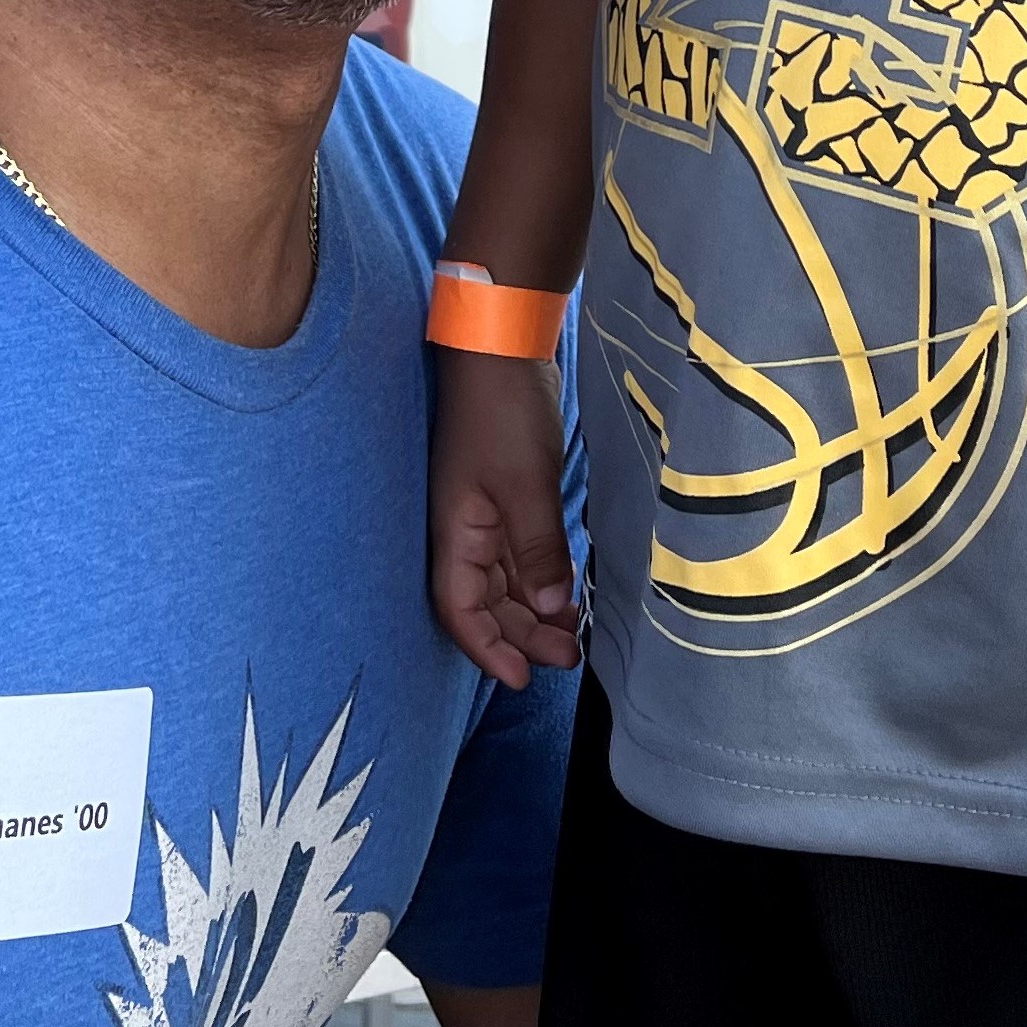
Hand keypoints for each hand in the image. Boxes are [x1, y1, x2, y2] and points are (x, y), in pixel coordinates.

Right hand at [430, 349, 578, 689]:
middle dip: (522, 635)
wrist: (500, 347)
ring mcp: (481, 511)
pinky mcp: (503, 494)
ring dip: (533, 610)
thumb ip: (537, 550)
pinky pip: (515, 553)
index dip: (489, 649)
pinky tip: (564, 589)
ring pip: (502, 581)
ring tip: (572, 633)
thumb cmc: (504, 414)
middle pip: (484, 602)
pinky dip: (537, 577)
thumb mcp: (526, 485)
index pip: (461, 610)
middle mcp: (462, 530)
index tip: (524, 679)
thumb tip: (550, 609)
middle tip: (568, 657)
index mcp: (455, 533)